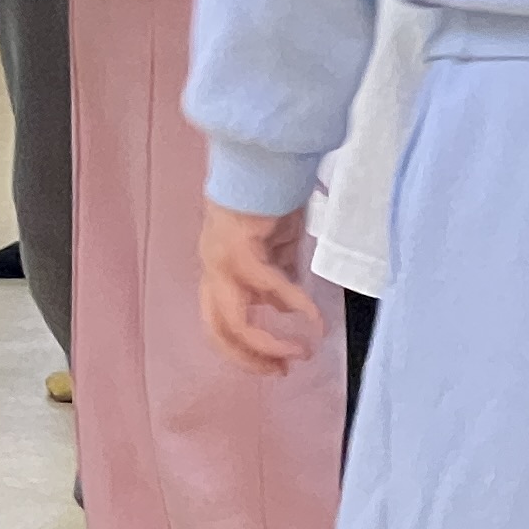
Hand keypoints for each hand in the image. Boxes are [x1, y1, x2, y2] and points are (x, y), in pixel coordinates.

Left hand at [198, 203, 325, 374]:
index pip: (218, 323)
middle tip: (284, 370)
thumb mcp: (275, 250)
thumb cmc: (272, 199)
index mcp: (218, 270)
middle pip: (218, 329)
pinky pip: (270, 286)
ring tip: (304, 351)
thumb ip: (274, 281)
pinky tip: (315, 317)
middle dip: (251, 358)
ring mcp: (221, 258)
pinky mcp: (239, 246)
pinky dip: (296, 306)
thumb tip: (280, 310)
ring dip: (270, 343)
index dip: (244, 352)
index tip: (278, 366)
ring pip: (234, 320)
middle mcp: (213, 267)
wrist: (266, 158)